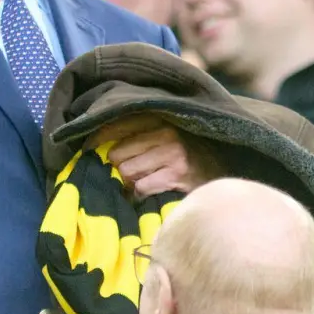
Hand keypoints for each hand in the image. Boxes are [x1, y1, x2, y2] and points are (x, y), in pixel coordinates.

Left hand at [86, 115, 218, 198]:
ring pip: (126, 172)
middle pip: (117, 154)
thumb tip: (101, 145)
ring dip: (128, 182)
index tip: (86, 148)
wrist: (227, 168)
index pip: (117, 124)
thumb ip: (141, 133)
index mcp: (160, 118)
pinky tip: (146, 193)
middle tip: (127, 171)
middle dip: (118, 167)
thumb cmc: (192, 152)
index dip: (96, 138)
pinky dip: (138, 194)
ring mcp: (171, 154)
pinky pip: (140, 187)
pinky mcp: (176, 175)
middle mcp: (165, 133)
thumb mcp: (169, 133)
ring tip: (140, 181)